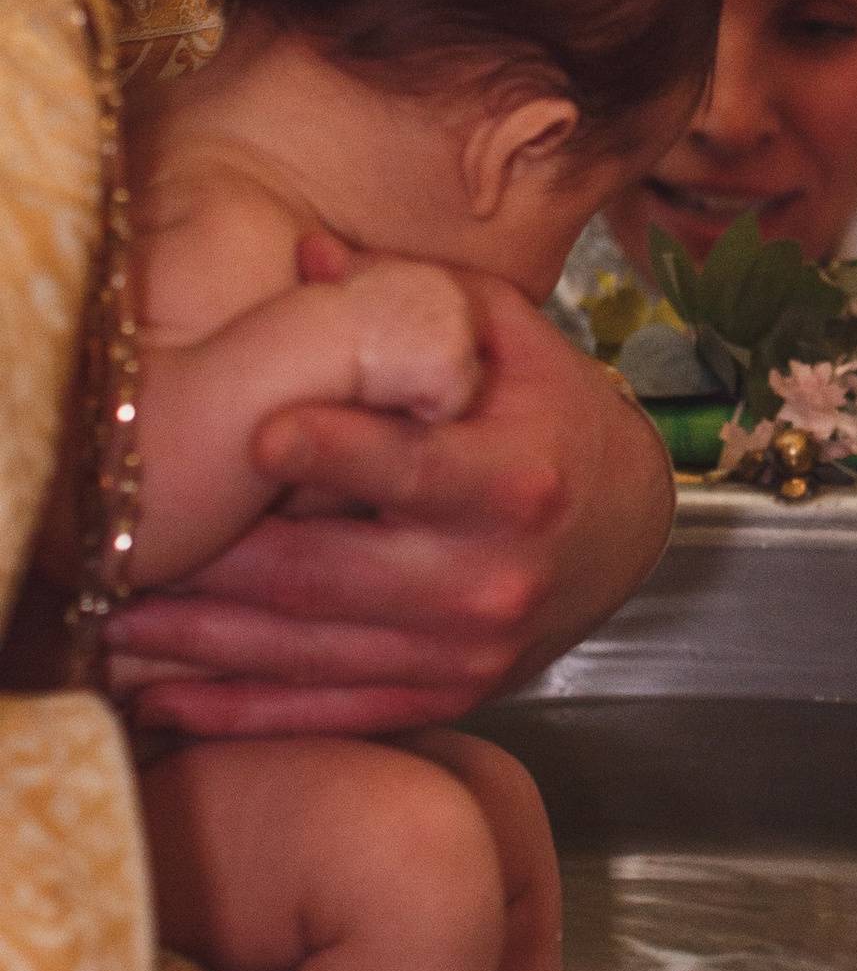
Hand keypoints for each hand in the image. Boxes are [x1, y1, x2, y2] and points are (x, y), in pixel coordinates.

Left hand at [106, 283, 671, 736]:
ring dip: (202, 642)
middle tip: (122, 545)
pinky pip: (327, 714)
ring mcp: (463, 651)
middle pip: (329, 574)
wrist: (628, 534)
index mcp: (511, 479)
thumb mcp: (512, 342)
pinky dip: (240, 715)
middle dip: (220, 563)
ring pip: (308, 653)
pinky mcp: (443, 698)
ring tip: (114, 621)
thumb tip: (311, 255)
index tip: (260, 436)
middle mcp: (487, 575)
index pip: (412, 468)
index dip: (336, 453)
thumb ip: (417, 298)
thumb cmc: (555, 420)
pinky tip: (165, 697)